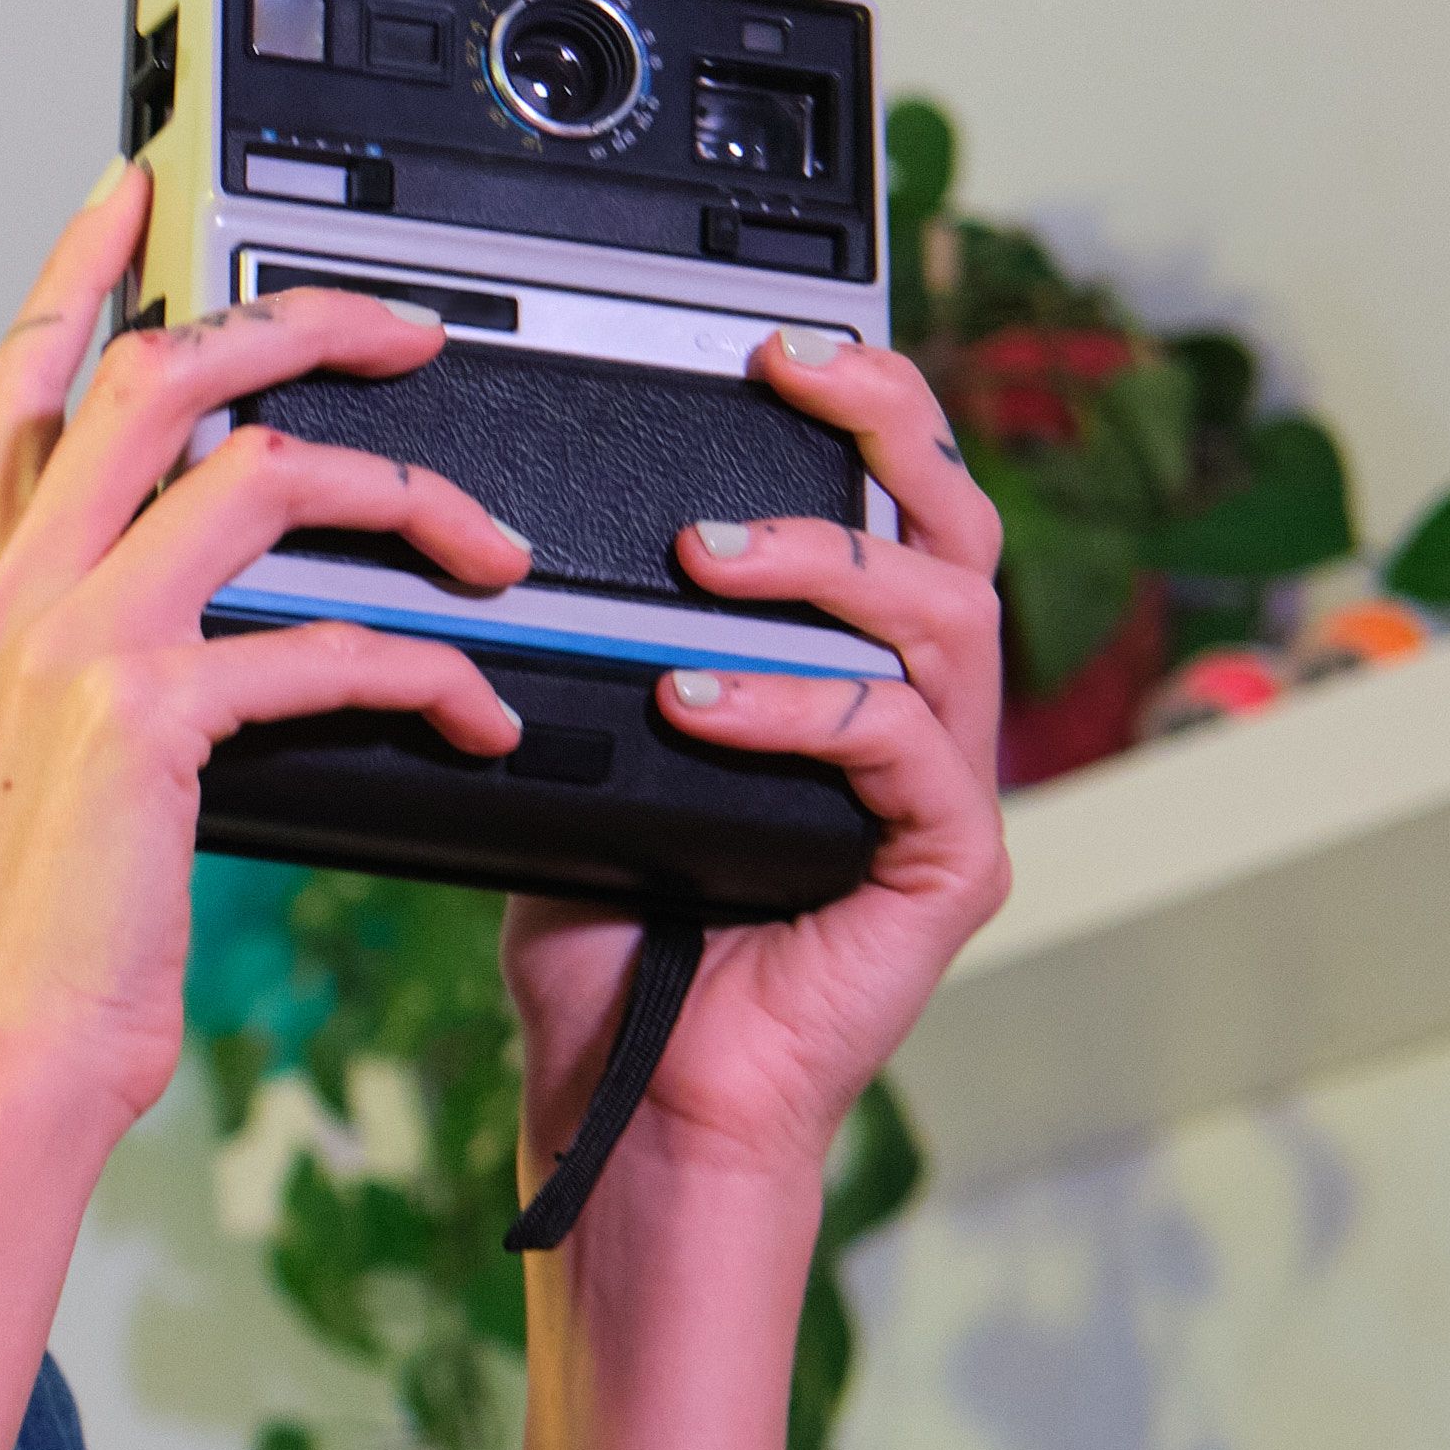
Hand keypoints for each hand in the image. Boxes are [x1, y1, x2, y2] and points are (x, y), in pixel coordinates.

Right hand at [0, 166, 532, 1152]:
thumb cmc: (22, 956)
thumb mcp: (32, 783)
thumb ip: (85, 678)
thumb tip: (181, 635)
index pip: (17, 386)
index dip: (80, 272)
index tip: (140, 192)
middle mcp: (8, 600)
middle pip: (157, 377)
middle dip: (297, 322)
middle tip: (408, 330)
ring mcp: (70, 650)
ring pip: (255, 471)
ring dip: (402, 493)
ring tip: (489, 547)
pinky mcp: (145, 721)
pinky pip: (321, 638)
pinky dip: (427, 666)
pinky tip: (481, 713)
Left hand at [496, 330, 1013, 1194]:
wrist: (633, 1103)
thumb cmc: (606, 946)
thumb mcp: (576, 764)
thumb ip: (581, 661)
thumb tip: (493, 545)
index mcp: (845, 678)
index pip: (888, 510)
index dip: (862, 409)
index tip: (774, 345)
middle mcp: (916, 718)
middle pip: (955, 529)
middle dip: (885, 429)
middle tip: (788, 378)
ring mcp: (942, 792)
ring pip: (943, 620)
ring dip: (824, 566)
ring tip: (708, 558)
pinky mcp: (950, 868)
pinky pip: (901, 747)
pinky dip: (798, 706)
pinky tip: (698, 699)